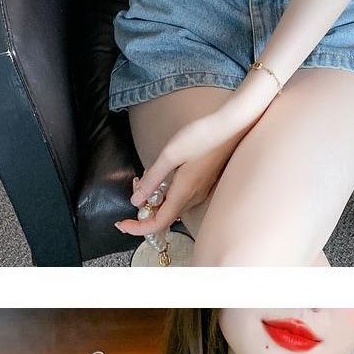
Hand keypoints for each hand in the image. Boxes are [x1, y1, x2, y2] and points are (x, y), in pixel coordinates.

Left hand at [120, 68, 277, 241]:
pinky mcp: (203, 183)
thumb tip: (136, 201)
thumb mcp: (170, 155)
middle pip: (163, 215)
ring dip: (155, 197)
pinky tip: (164, 172)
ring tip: (146, 175)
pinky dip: (166, 191)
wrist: (232, 125)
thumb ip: (152, 179)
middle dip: (144, 206)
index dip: (138, 228)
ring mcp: (200, 191)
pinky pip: (180, 196)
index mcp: (184, 193)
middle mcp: (193, 197)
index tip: (122, 224)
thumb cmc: (202, 135)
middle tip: (135, 183)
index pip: (158, 224)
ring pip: (172, 205)